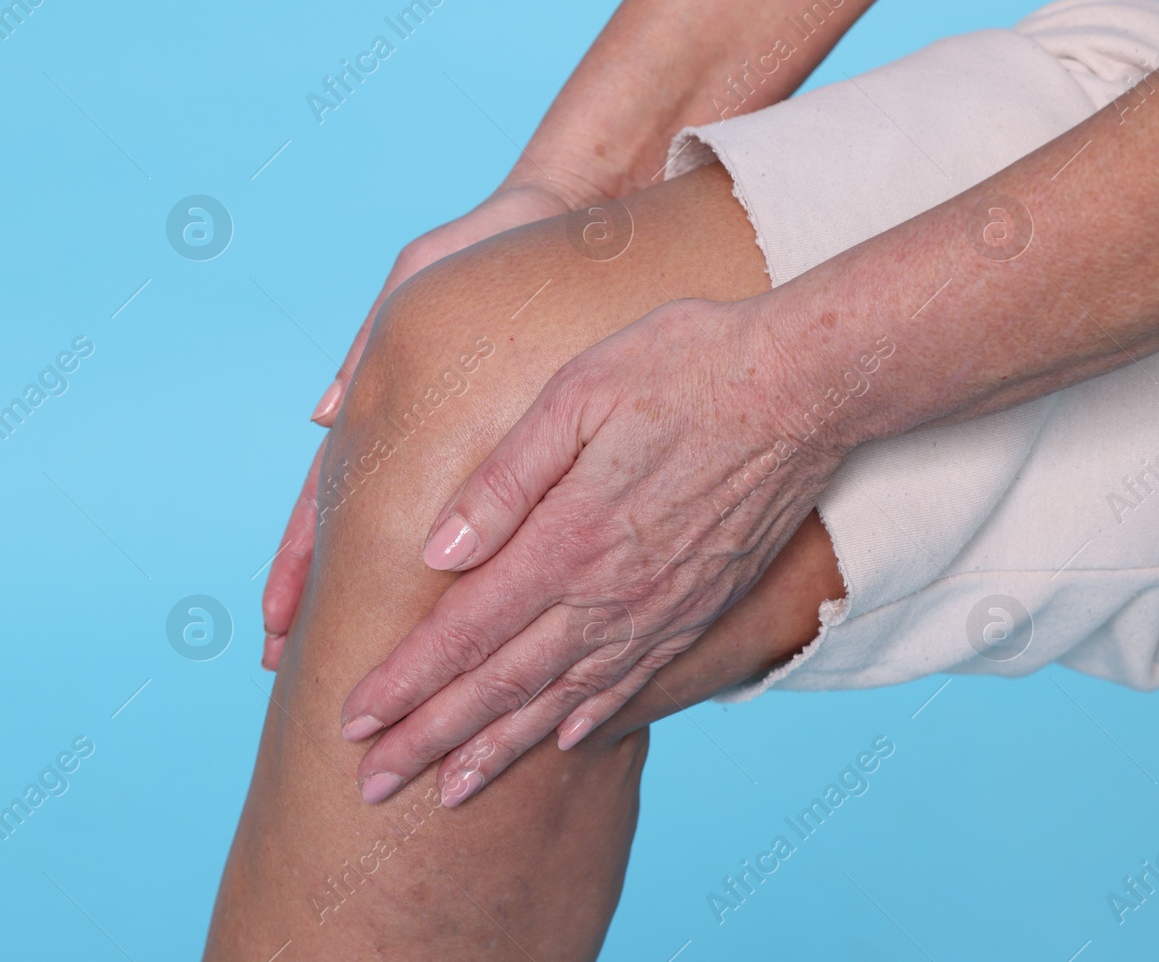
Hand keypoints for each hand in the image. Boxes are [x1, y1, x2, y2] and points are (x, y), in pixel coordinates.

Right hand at [260, 180, 585, 668]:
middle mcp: (418, 432)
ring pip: (410, 536)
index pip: (329, 500)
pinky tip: (446, 615)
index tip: (276, 624)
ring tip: (351, 662)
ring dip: (374, 599)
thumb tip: (324, 418)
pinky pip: (483, 509)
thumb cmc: (496, 235)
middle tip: (296, 670)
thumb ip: (374, 336)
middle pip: (359, 537)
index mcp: (388, 399)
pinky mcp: (513, 434)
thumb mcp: (426, 269)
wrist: (573, 212)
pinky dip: (454, 562)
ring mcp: (459, 436)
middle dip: (325, 604)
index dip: (300, 564)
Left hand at [339, 294, 849, 802]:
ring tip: (447, 791)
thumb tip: (436, 551)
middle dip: (430, 738)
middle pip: (502, 684)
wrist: (806, 386)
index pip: (465, 631)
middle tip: (372, 784)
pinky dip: (584, 722)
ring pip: (560, 700)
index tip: (352, 721)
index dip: (404, 683)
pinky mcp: (698, 610)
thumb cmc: (683, 367)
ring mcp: (659, 611)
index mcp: (569, 538)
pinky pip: (631, 684)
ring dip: (497, 749)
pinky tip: (555, 743)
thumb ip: (504, 481)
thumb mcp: (577, 395)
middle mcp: (611, 594)